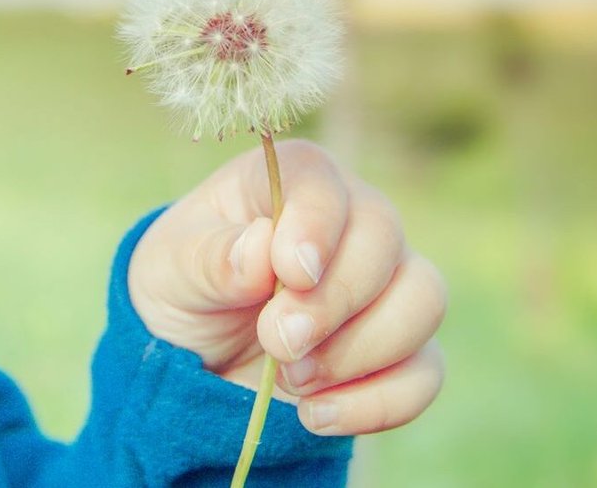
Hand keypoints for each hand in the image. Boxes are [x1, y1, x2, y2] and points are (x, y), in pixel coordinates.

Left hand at [127, 139, 445, 435]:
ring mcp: (386, 285)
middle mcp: (352, 221)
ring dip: (359, 350)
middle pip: (384, 239)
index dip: (316, 224)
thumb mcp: (171, 269)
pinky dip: (374, 403)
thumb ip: (210, 257)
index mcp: (292, 182)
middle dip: (332, 301)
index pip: (322, 181)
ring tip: (291, 377)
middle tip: (277, 341)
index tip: (290, 273)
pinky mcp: (400, 350)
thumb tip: (260, 249)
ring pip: (423, 301)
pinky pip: (424, 373)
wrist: (197, 357)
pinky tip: (314, 415)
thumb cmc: (185, 288)